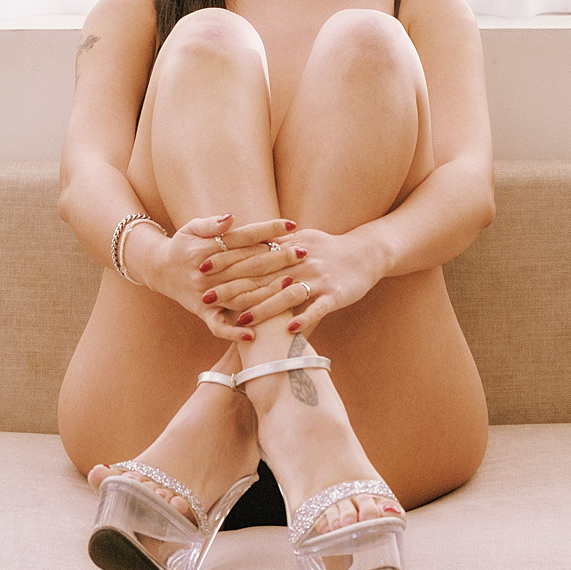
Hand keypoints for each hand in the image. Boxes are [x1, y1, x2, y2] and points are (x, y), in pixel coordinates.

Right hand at [131, 211, 298, 342]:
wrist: (159, 270)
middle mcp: (207, 274)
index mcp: (206, 249)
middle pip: (248, 265)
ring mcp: (205, 295)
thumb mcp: (192, 227)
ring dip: (267, 291)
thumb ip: (212, 224)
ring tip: (292, 283)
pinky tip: (253, 335)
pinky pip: (219, 327)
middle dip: (278, 258)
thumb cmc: (183, 245)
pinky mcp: (202, 313)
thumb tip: (232, 217)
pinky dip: (234, 333)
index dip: (268, 230)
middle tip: (304, 253)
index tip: (292, 226)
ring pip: (241, 296)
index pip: (244, 238)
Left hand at [220, 226, 385, 337]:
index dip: (227, 259)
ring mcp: (318, 277)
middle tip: (209, 296)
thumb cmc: (329, 249)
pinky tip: (288, 331)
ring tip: (240, 321)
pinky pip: (317, 308)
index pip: (252, 251)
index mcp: (289, 245)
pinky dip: (303, 319)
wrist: (368, 252)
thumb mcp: (301, 238)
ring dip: (262, 307)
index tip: (203, 266)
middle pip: (262, 273)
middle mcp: (300, 260)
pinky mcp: (335, 294)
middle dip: (233, 285)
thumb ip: (274, 242)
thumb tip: (243, 242)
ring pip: (286, 294)